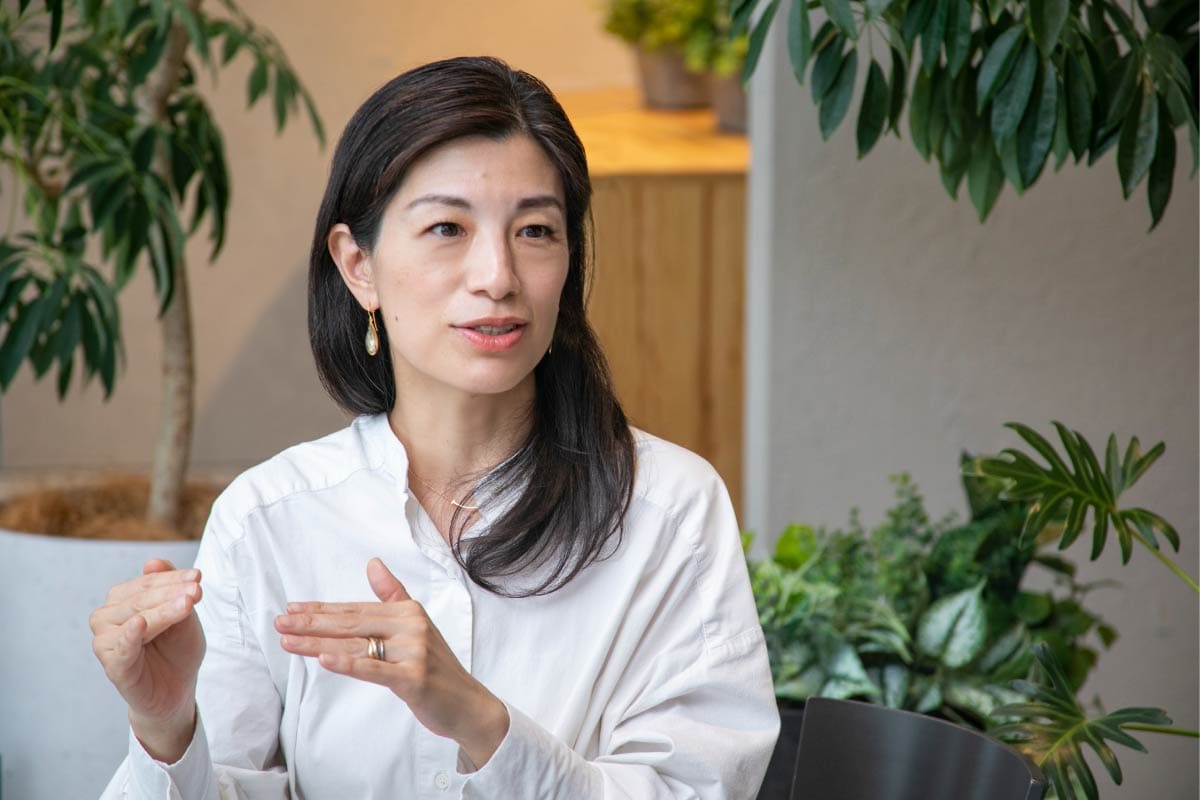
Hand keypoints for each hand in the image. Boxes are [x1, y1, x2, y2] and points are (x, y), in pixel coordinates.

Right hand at [89, 558, 205, 761]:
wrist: (177, 689)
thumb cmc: (177, 648)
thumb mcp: (182, 613)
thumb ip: (170, 588)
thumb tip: (154, 562)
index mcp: (123, 600)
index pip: (148, 582)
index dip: (173, 578)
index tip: (198, 576)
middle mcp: (107, 617)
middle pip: (141, 598)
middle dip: (171, 592)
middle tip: (197, 590)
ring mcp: (106, 642)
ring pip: (134, 617)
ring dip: (162, 610)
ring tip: (187, 604)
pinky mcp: (113, 666)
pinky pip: (120, 647)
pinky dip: (129, 635)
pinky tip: (141, 624)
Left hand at [275, 557, 509, 766]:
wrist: (468, 704)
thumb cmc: (437, 668)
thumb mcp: (417, 625)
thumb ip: (393, 594)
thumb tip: (373, 563)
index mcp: (408, 611)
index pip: (355, 609)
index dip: (322, 609)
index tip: (292, 609)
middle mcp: (410, 626)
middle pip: (351, 624)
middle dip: (312, 624)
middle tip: (279, 623)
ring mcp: (413, 651)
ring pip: (356, 646)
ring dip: (318, 644)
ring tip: (288, 641)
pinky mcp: (413, 678)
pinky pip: (375, 670)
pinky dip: (348, 664)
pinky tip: (324, 660)